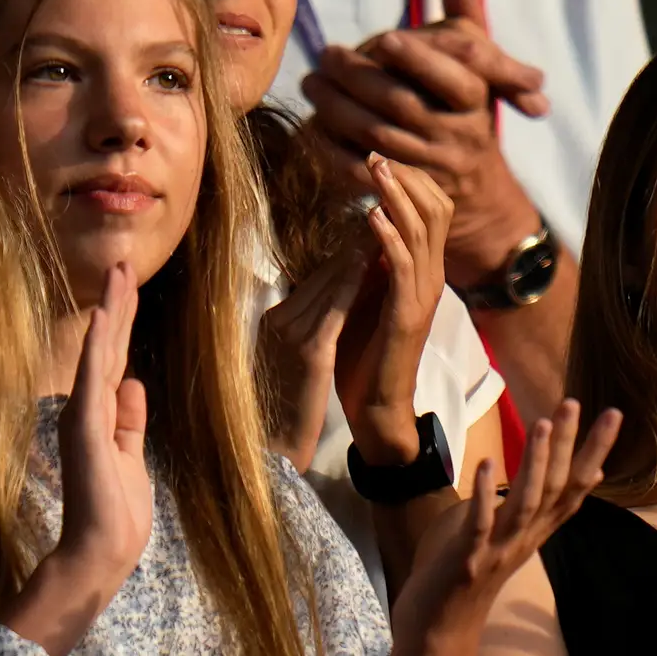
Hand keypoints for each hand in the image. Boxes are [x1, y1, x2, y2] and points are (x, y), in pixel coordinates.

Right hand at [45, 262, 153, 609]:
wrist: (101, 550)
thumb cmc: (117, 511)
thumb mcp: (131, 455)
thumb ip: (130, 420)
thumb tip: (133, 383)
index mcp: (102, 415)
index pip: (116, 359)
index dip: (123, 322)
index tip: (128, 286)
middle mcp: (89, 408)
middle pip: (109, 346)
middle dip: (118, 303)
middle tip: (123, 261)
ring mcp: (85, 415)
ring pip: (101, 352)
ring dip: (111, 310)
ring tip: (119, 272)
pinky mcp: (85, 427)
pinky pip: (93, 378)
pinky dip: (98, 346)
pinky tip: (104, 316)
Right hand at [259, 240, 369, 472]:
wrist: (274, 444)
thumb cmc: (285, 404)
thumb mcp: (292, 355)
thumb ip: (308, 326)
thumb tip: (335, 298)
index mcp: (276, 320)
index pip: (316, 278)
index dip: (345, 252)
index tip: (370, 227)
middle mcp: (281, 320)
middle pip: (323, 273)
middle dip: (354, 243)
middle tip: (381, 211)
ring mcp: (293, 334)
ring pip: (330, 281)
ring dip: (357, 250)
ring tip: (382, 223)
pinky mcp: (310, 352)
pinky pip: (336, 308)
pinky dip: (353, 281)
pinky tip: (372, 261)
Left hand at [299, 0, 546, 284]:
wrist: (476, 192)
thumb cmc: (466, 113)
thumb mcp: (477, 67)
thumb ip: (465, 17)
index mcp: (476, 102)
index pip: (453, 79)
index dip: (419, 59)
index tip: (384, 39)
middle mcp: (457, 139)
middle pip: (403, 106)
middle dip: (360, 78)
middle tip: (325, 55)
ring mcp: (429, 172)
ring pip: (378, 139)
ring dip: (337, 110)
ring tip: (311, 83)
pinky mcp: (401, 197)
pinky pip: (362, 174)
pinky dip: (333, 151)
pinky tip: (313, 127)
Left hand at [336, 155, 451, 464]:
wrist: (377, 406)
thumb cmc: (367, 352)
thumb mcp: (370, 293)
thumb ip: (374, 260)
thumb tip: (365, 219)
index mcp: (426, 270)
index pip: (433, 208)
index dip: (412, 179)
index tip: (380, 158)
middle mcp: (432, 277)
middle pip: (435, 209)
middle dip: (407, 178)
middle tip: (377, 155)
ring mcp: (423, 295)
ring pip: (422, 231)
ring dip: (397, 196)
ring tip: (376, 170)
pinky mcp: (407, 315)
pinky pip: (404, 266)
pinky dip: (388, 237)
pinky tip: (371, 216)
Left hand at [397, 400, 621, 631]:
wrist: (440, 629)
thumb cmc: (470, 574)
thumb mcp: (508, 534)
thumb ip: (531, 507)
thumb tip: (567, 476)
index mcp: (536, 530)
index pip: (575, 486)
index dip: (595, 451)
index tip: (612, 413)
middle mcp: (525, 538)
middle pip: (557, 488)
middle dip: (570, 445)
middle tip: (578, 402)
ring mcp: (498, 549)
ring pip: (526, 503)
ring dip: (536, 463)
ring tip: (543, 423)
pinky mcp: (467, 559)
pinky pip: (480, 524)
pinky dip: (485, 495)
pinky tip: (488, 462)